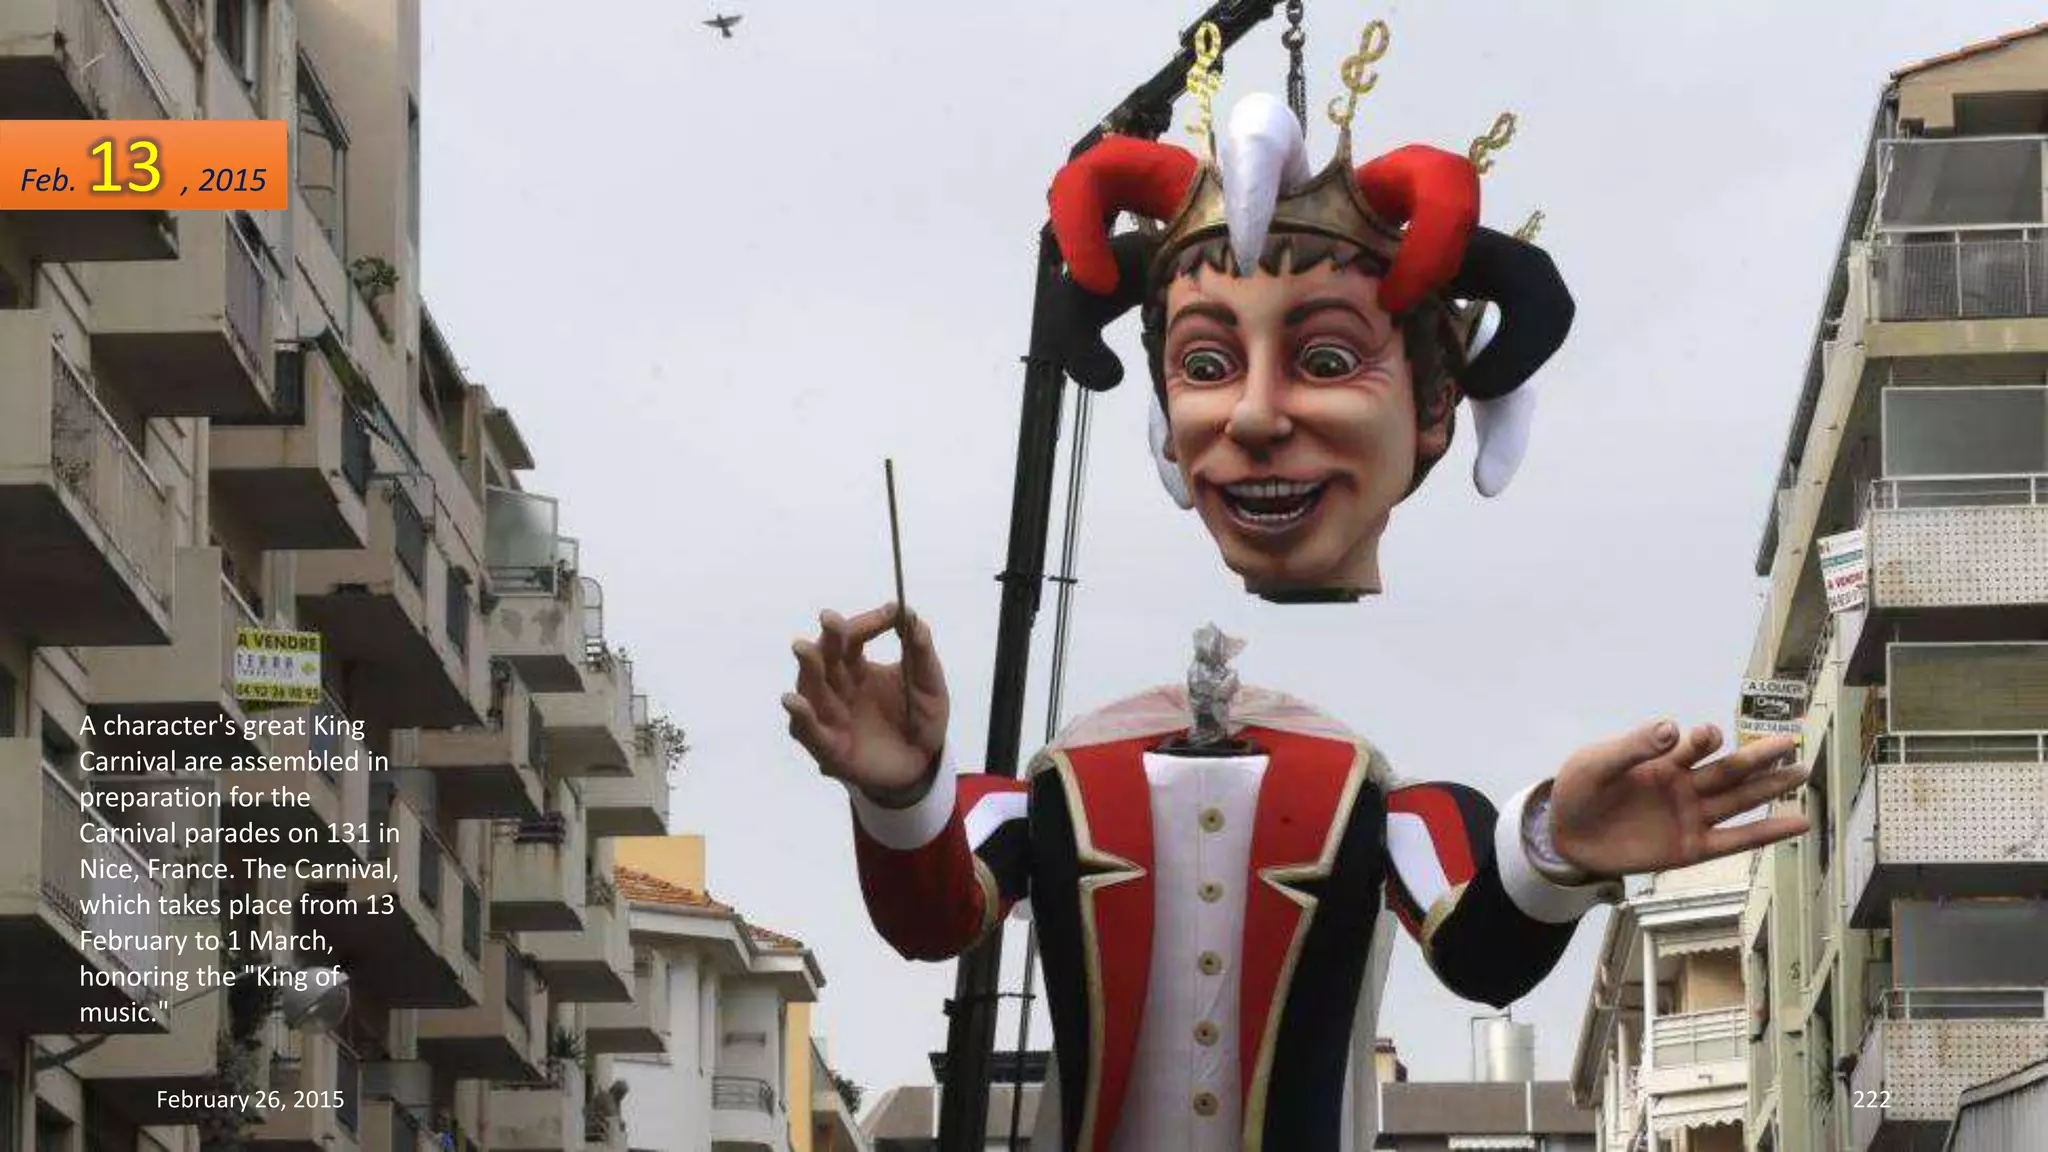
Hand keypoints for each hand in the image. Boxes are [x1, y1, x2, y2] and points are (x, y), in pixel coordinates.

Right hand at [781, 603, 948, 803]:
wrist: (921, 766)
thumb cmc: (920, 720)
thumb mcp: (929, 684)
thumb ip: (920, 651)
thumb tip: (908, 613)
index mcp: (857, 669)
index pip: (852, 638)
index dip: (867, 623)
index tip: (890, 612)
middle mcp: (837, 689)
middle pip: (826, 659)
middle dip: (827, 638)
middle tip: (829, 618)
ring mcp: (830, 718)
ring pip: (812, 690)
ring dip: (808, 668)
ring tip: (803, 648)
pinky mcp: (830, 749)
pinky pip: (811, 733)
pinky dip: (801, 717)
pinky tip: (793, 701)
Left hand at [1549, 721, 1808, 877]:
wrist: (1565, 836)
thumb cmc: (1578, 791)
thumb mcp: (1596, 764)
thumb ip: (1632, 748)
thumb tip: (1671, 728)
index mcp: (1661, 760)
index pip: (1692, 744)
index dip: (1703, 738)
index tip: (1704, 736)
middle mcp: (1683, 785)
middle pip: (1728, 768)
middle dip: (1758, 755)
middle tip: (1791, 741)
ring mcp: (1689, 816)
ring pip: (1739, 800)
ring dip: (1770, 787)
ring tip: (1802, 772)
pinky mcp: (1690, 848)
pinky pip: (1735, 841)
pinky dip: (1767, 833)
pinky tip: (1797, 822)